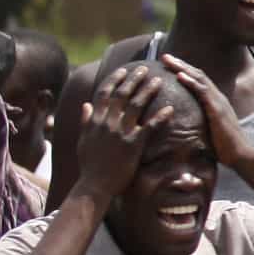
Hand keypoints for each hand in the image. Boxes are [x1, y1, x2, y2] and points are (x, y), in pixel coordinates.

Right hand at [71, 62, 160, 201]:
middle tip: (145, 68)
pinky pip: (150, 126)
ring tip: (158, 80)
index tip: (123, 70)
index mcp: (95, 121)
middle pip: (122, 94)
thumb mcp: (83, 140)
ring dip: (148, 90)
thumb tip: (86, 105)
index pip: (104, 93)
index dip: (114, 79)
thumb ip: (85, 121)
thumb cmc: (89, 165)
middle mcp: (107, 123)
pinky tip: (170, 109)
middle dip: (134, 79)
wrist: (95, 186)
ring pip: (136, 105)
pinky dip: (161, 117)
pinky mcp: (134, 144)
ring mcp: (121, 133)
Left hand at [160, 57, 253, 173]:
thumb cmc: (224, 149)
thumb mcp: (209, 132)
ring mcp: (218, 101)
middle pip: (197, 74)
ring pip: (199, 78)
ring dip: (182, 67)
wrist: (240, 155)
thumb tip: (184, 128)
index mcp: (215, 101)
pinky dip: (191, 81)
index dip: (184, 71)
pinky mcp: (217, 109)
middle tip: (164, 56)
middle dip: (180, 64)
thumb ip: (199, 124)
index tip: (169, 65)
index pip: (199, 80)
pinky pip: (202, 91)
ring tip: (167, 60)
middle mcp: (217, 97)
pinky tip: (179, 75)